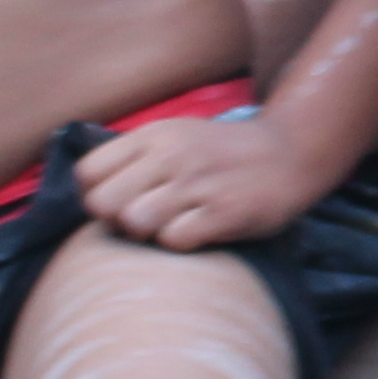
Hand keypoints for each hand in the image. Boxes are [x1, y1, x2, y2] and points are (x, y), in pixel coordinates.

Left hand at [76, 108, 332, 252]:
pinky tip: (200, 231)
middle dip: (117, 220)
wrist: (290, 153)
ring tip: (172, 225)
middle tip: (145, 220)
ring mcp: (197, 183)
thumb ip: (134, 158)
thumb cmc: (223, 154)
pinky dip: (183, 243)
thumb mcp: (175, 137)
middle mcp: (170, 155)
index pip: (87, 173)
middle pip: (102, 204)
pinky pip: (175, 240)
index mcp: (152, 136)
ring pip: (134, 223)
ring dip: (149, 234)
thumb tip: (91, 193)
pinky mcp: (224, 211)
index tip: (121, 202)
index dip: (96, 196)